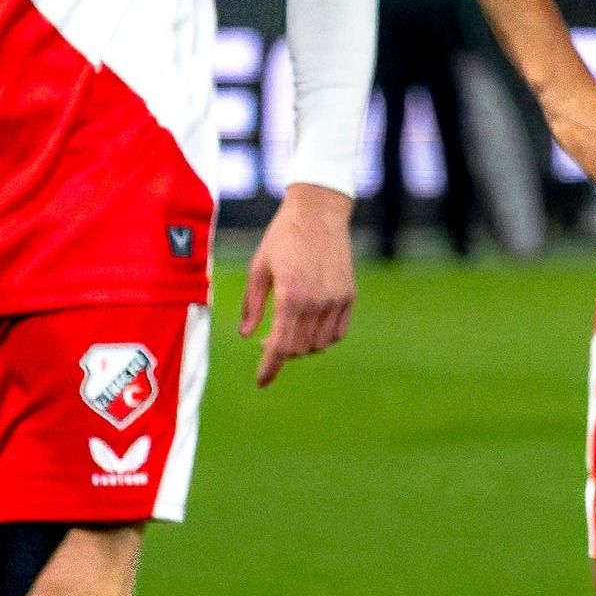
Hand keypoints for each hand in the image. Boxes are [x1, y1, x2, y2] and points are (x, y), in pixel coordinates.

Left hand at [241, 185, 358, 385]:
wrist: (318, 213)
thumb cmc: (282, 237)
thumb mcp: (258, 268)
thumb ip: (252, 305)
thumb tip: (247, 335)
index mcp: (291, 296)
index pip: (281, 346)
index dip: (269, 368)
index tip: (261, 382)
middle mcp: (317, 302)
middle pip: (300, 349)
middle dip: (282, 353)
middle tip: (268, 344)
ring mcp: (336, 300)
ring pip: (320, 344)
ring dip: (302, 347)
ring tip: (289, 333)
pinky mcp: (348, 295)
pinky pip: (338, 332)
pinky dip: (324, 339)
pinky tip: (310, 329)